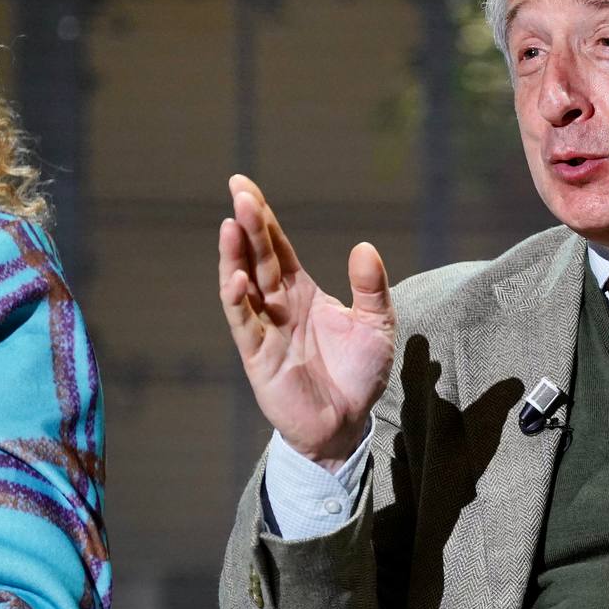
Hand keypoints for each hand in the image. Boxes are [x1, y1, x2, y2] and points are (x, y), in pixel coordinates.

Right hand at [218, 174, 395, 469]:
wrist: (348, 423)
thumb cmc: (360, 374)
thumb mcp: (377, 324)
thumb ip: (370, 286)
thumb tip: (364, 246)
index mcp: (304, 291)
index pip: (277, 246)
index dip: (261, 217)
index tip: (243, 185)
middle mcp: (279, 304)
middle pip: (258, 256)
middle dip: (247, 225)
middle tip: (239, 192)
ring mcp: (265, 328)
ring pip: (242, 284)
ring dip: (235, 255)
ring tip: (231, 225)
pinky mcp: (258, 356)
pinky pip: (244, 323)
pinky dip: (237, 299)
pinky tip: (236, 277)